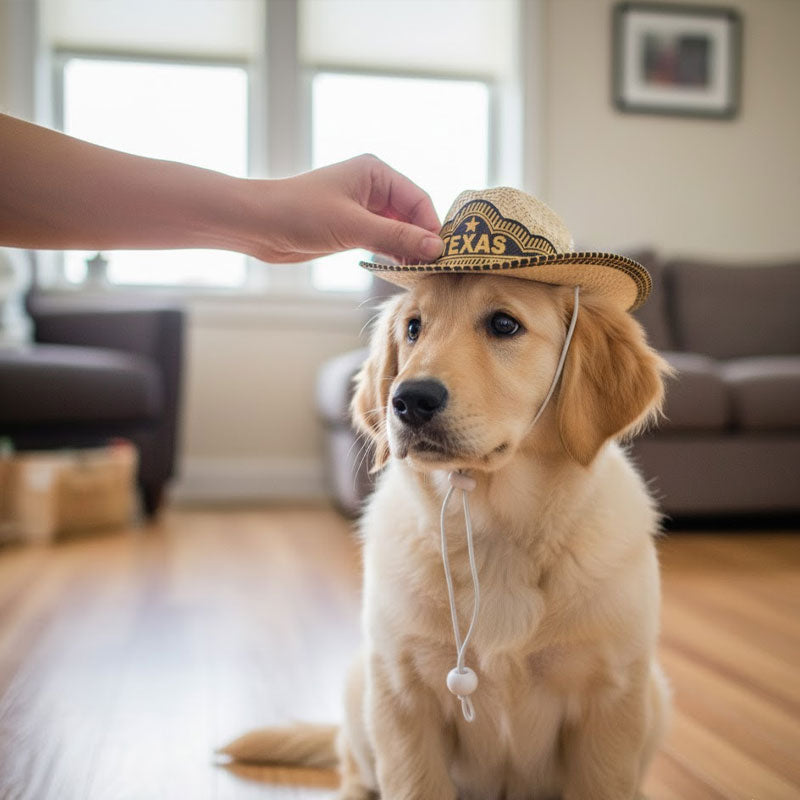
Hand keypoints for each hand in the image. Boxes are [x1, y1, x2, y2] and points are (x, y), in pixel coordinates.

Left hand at [243, 154, 443, 264]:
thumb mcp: (353, 226)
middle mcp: (372, 187)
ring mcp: (362, 208)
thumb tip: (435, 247)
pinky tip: (399, 268)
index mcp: (375, 173)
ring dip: (408, 249)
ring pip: (398, 230)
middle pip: (411, 215)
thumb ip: (396, 237)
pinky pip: (382, 240)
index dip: (431, 226)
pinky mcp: (351, 228)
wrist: (258, 225)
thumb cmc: (299, 213)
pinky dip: (392, 253)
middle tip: (433, 268)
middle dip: (422, 239)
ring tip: (419, 272)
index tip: (442, 254)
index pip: (418, 199)